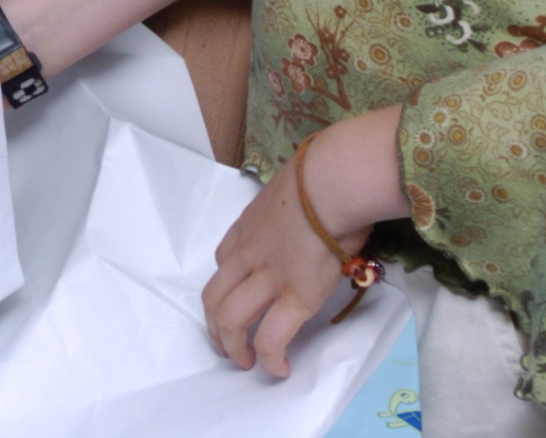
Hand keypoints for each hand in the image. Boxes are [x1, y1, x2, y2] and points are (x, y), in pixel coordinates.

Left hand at [202, 106, 409, 376]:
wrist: (332, 180)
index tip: (237, 299)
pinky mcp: (294, 296)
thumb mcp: (293, 191)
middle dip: (215, 327)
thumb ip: (293, 209)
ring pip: (229, 319)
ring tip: (246, 362)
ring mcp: (267, 277)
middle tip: (227, 346)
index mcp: (247, 229)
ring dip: (232, 347)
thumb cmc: (323, 177)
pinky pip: (270, 337)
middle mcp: (247, 255)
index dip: (226, 287)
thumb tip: (317, 211)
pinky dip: (269, 358)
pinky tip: (278, 369)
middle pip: (213, 297)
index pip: (222, 262)